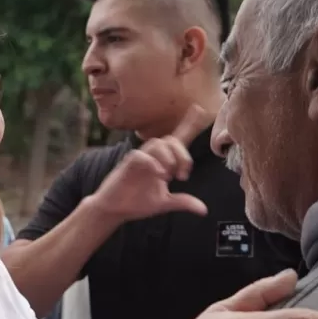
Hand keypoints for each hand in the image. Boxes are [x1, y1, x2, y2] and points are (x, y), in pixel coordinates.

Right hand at [88, 105, 212, 223]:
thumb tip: (203, 210)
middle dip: (182, 155)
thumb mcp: (164, 203)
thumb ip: (183, 202)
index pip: (177, 140)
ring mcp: (140, 159)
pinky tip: (159, 175)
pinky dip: (153, 163)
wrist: (114, 210)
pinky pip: (141, 155)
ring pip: (157, 143)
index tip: (200, 108)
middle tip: (182, 176)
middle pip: (171, 140)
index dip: (189, 125)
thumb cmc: (136, 202)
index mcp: (162, 162)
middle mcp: (152, 157)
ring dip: (168, 157)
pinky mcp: (128, 165)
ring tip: (168, 176)